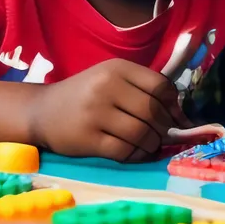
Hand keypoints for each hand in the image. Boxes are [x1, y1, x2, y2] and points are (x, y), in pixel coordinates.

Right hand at [29, 59, 190, 161]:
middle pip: (153, 111)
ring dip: (152, 143)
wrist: (41, 112)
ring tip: (148, 143)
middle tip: (161, 135)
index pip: (160, 86)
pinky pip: (124, 151)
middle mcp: (106, 87)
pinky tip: (134, 152)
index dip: (173, 104)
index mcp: (117, 68)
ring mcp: (95, 113)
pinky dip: (136, 155)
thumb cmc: (86, 95)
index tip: (175, 116)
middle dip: (164, 127)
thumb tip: (183, 117)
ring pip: (142, 133)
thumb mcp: (113, 80)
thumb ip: (145, 90)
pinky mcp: (87, 139)